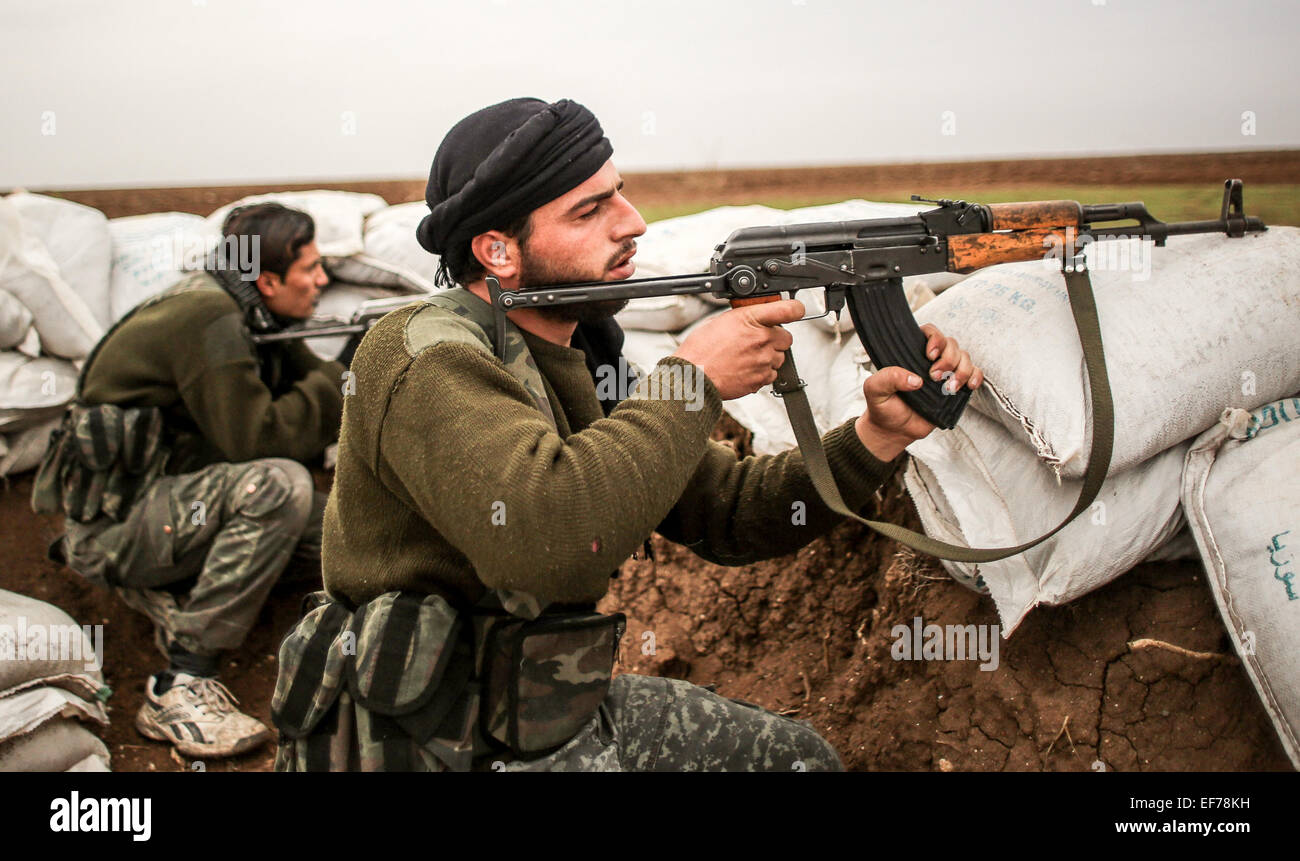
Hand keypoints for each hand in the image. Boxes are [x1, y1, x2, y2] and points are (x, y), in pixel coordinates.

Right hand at [672, 299, 804, 399]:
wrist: (694, 378)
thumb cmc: (701, 350)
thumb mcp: (721, 321)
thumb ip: (745, 319)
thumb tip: (756, 319)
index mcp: (751, 320)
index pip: (788, 310)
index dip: (795, 309)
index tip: (795, 310)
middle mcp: (761, 339)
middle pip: (786, 338)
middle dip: (775, 339)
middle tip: (757, 341)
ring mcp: (764, 360)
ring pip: (779, 357)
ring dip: (768, 357)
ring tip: (746, 358)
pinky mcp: (761, 378)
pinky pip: (771, 374)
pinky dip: (762, 373)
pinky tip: (745, 369)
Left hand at [854, 324, 983, 460]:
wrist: (893, 430)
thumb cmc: (882, 406)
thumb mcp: (875, 390)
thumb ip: (889, 378)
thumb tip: (916, 380)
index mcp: (911, 353)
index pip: (929, 332)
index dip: (935, 338)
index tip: (930, 355)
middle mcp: (930, 360)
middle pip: (951, 344)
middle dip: (948, 359)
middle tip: (935, 377)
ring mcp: (945, 373)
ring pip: (964, 357)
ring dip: (962, 370)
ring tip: (949, 388)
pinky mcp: (955, 388)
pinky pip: (974, 374)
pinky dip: (976, 377)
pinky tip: (969, 386)